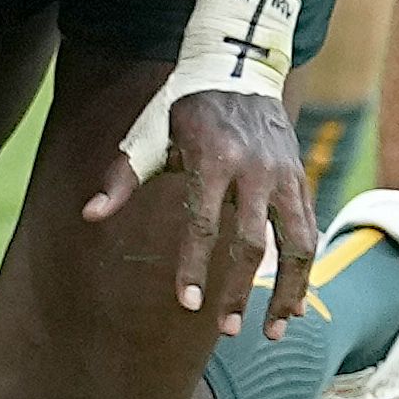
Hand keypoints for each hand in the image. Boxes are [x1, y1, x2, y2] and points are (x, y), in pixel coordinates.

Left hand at [80, 86, 317, 337]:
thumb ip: (122, 177)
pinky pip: (309, 231)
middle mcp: (255, 169)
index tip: (188, 304)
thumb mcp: (150, 134)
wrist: (238, 67)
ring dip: (288, 291)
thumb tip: (89, 215)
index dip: (195, 266)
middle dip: (240, 290)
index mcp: (213, 159)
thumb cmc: (184, 108)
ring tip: (274, 331)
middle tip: (226, 330)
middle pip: (253, 243)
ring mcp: (284, 175)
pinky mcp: (301, 179)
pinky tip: (294, 305)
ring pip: (297, 244)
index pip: (204, 224)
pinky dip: (305, 271)